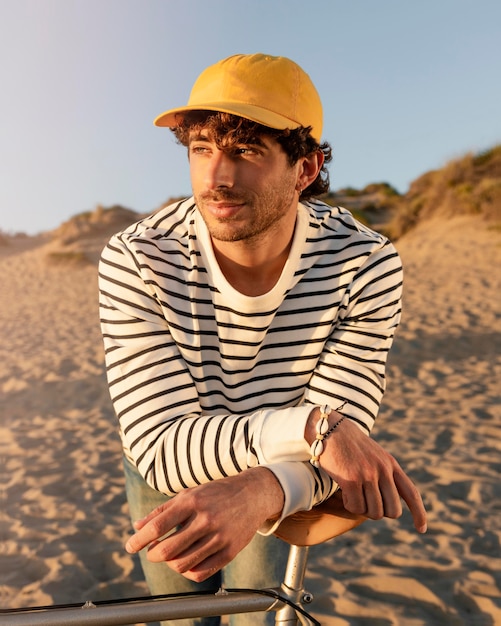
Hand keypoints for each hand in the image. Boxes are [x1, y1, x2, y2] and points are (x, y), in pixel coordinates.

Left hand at [125, 467, 283, 581]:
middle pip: (167, 550)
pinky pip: (201, 572)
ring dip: (169, 564)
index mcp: (192, 501)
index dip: (139, 540)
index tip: (130, 546)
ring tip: (170, 555)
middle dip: (153, 554)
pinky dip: (187, 572)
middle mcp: (205, 519)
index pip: (158, 526)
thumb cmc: (215, 493)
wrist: (252, 494)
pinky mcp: (230, 551)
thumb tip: (137, 527)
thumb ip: (162, 511)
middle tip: (152, 551)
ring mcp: (219, 536)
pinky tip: (185, 563)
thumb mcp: (188, 494)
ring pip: (182, 564)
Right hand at [306, 410, 426, 532]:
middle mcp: (383, 470)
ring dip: (362, 509)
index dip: (419, 513)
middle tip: (366, 503)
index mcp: (391, 464)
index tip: (422, 530)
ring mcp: (368, 474)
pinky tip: (343, 493)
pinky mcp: (351, 479)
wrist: (330, 427)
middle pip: (393, 510)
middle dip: (380, 513)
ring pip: (374, 512)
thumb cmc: (349, 445)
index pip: (411, 493)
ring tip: (352, 495)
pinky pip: (356, 507)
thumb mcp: (373, 456)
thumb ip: (384, 475)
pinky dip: (349, 505)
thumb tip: (388, 506)